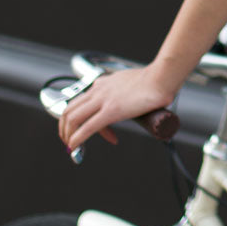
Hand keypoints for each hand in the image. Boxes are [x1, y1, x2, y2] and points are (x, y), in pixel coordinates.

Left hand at [57, 63, 177, 153]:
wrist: (162, 78)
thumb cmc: (155, 81)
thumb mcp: (132, 85)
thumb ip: (128, 94)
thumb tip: (136, 103)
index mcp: (102, 83)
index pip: (82, 102)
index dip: (83, 119)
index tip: (99, 131)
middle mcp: (98, 90)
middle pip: (69, 109)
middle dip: (64, 128)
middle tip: (69, 140)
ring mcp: (103, 100)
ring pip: (72, 118)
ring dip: (67, 135)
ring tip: (72, 147)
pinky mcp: (111, 111)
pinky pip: (86, 128)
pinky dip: (77, 139)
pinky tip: (75, 147)